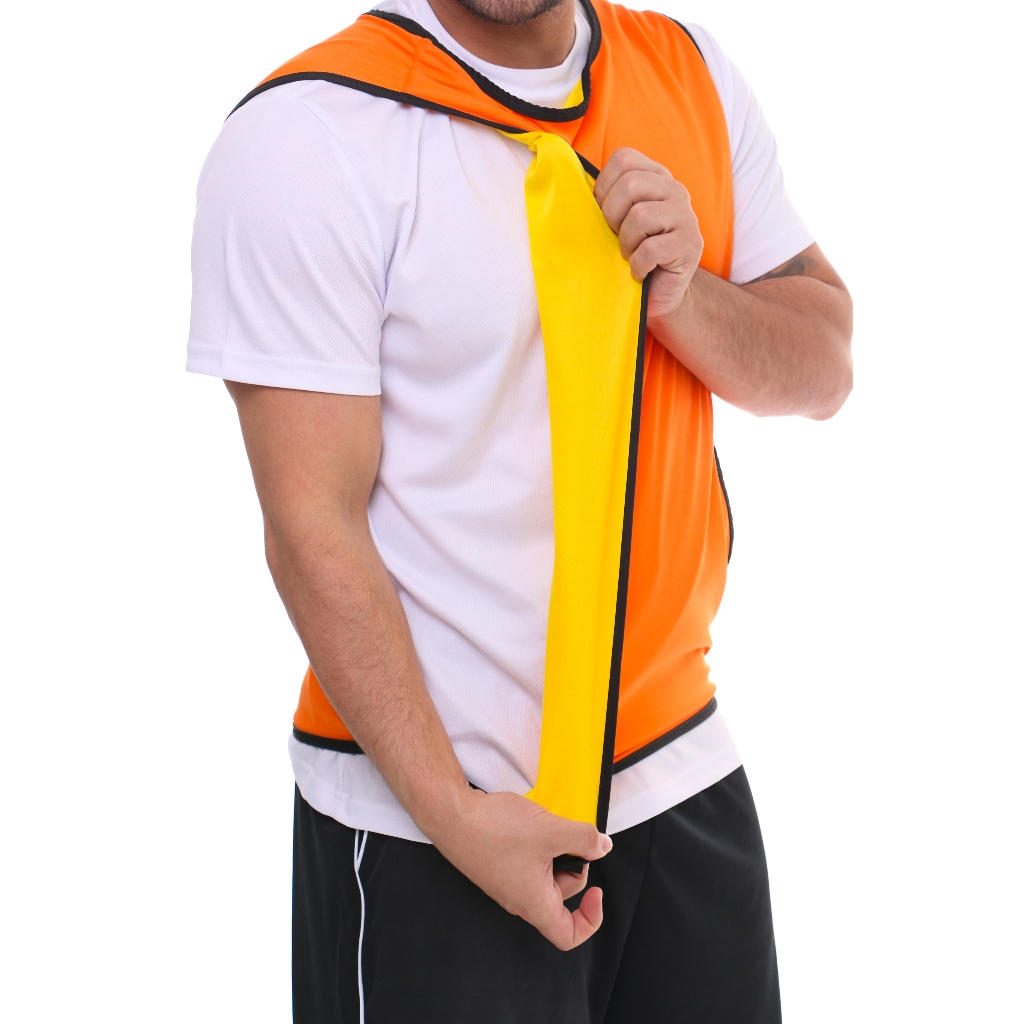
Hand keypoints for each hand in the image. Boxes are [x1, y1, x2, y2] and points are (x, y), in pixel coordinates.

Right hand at [429, 786, 612, 949]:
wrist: (452, 814)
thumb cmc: (493, 830)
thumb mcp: (551, 831)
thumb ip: (584, 839)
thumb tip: (602, 846)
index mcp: (535, 903)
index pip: (569, 934)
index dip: (591, 919)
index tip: (597, 893)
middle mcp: (520, 898)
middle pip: (561, 896)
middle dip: (574, 866)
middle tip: (570, 840)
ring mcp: (508, 881)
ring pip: (546, 874)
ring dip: (556, 850)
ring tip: (550, 827)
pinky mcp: (499, 863)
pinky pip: (530, 861)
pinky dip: (540, 843)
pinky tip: (535, 823)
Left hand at [594, 148, 703, 320]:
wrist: (658, 294)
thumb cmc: (632, 254)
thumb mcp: (617, 220)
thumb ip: (605, 198)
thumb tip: (571, 187)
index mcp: (656, 177)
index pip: (624, 159)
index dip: (604, 188)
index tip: (605, 216)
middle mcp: (675, 190)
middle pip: (630, 185)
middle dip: (613, 217)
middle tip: (618, 239)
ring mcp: (686, 217)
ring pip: (641, 216)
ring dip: (626, 244)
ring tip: (631, 255)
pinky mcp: (690, 245)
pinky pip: (651, 249)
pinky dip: (638, 265)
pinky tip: (641, 271)